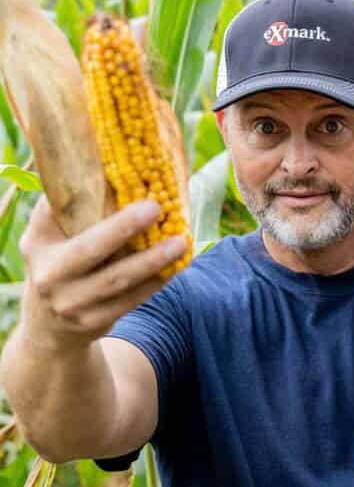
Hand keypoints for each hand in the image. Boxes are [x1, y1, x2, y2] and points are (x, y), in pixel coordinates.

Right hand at [18, 197, 186, 350]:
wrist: (49, 322)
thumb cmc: (58, 260)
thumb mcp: (49, 234)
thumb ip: (68, 205)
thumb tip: (105, 163)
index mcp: (38, 246)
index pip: (63, 220)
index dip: (100, 210)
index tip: (140, 199)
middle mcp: (49, 276)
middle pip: (91, 252)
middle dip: (125, 230)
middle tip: (160, 210)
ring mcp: (71, 303)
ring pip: (118, 281)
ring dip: (153, 261)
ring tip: (181, 242)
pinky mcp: (94, 322)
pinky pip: (131, 299)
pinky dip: (156, 282)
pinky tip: (177, 265)